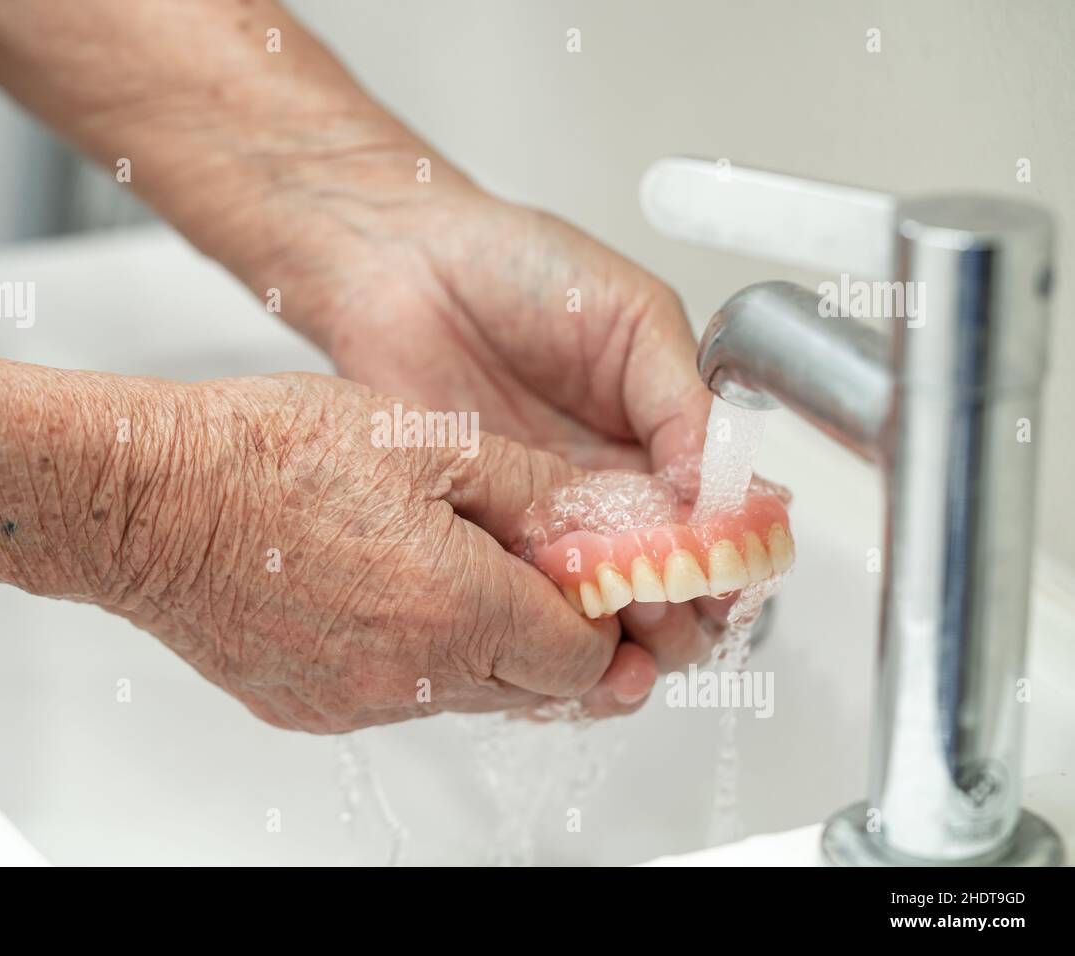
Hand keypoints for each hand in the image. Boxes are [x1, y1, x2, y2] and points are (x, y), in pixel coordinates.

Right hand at [100, 373, 643, 731]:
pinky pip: (396, 699)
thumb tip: (587, 521)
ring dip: (479, 645)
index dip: (598, 618)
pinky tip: (379, 590)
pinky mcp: (311, 711)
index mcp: (457, 608)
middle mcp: (412, 678)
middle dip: (547, 636)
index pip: (582, 660)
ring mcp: (356, 704)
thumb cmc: (266, 455)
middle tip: (527, 570)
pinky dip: (411, 658)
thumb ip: (527, 487)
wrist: (146, 500)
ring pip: (465, 697)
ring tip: (441, 565)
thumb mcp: (423, 438)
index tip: (585, 579)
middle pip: (531, 690)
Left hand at [263, 191, 719, 711]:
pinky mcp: (484, 533)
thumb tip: (722, 486)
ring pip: (603, 604)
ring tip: (622, 630)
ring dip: (623, 631)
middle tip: (672, 612)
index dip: (730, 557)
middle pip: (670, 580)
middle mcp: (609, 488)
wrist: (404, 267)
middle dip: (685, 609)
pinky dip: (549, 624)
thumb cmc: (516, 267)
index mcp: (661, 436)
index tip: (725, 574)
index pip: (718, 520)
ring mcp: (546, 517)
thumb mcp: (631, 314)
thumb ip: (680, 398)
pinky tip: (558, 629)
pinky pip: (525, 596)